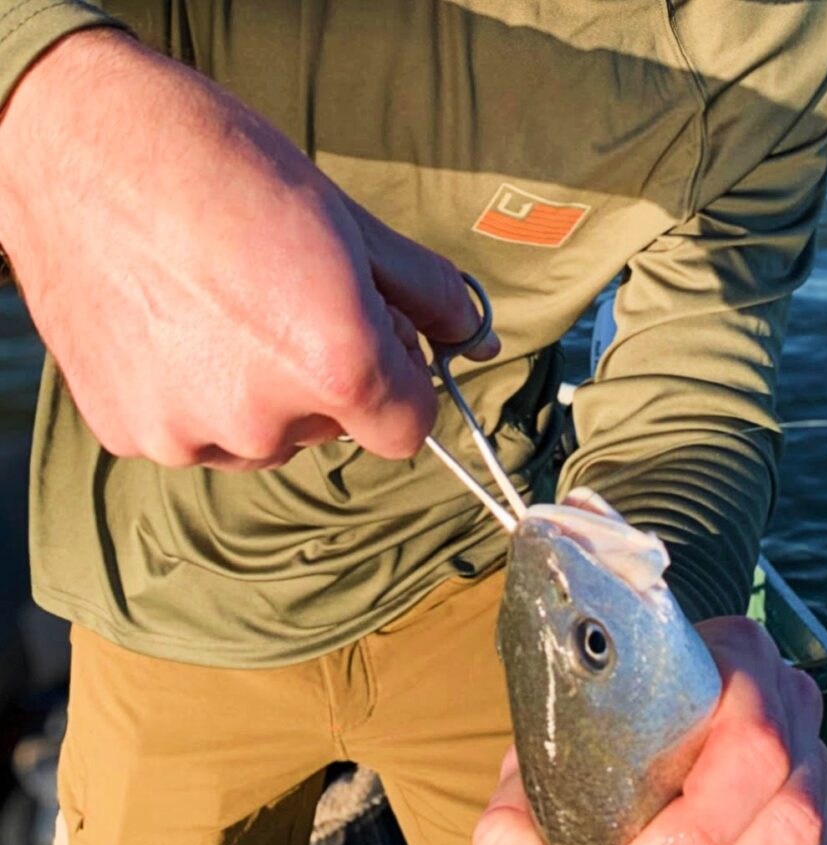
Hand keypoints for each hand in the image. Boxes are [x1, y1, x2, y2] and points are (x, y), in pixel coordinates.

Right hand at [0, 29, 495, 467]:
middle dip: (326, 382)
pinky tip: (168, 328)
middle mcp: (266, 421)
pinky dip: (192, 395)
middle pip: (334, 432)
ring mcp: (190, 434)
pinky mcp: (130, 433)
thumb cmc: (220, 166)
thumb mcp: (346, 222)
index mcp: (337, 366)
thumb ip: (426, 294)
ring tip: (215, 309)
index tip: (379, 347)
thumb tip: (472, 339)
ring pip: (262, 440)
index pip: (409, 430)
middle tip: (279, 301)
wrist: (73, 142)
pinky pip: (193, 434)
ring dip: (258, 394)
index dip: (402, 387)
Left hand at [473, 617, 826, 844]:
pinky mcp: (821, 844)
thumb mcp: (532, 771)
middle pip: (790, 815)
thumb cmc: (584, 748)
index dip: (703, 821)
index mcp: (732, 664)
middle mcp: (789, 713)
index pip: (753, 740)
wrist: (614, 750)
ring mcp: (816, 779)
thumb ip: (514, 832)